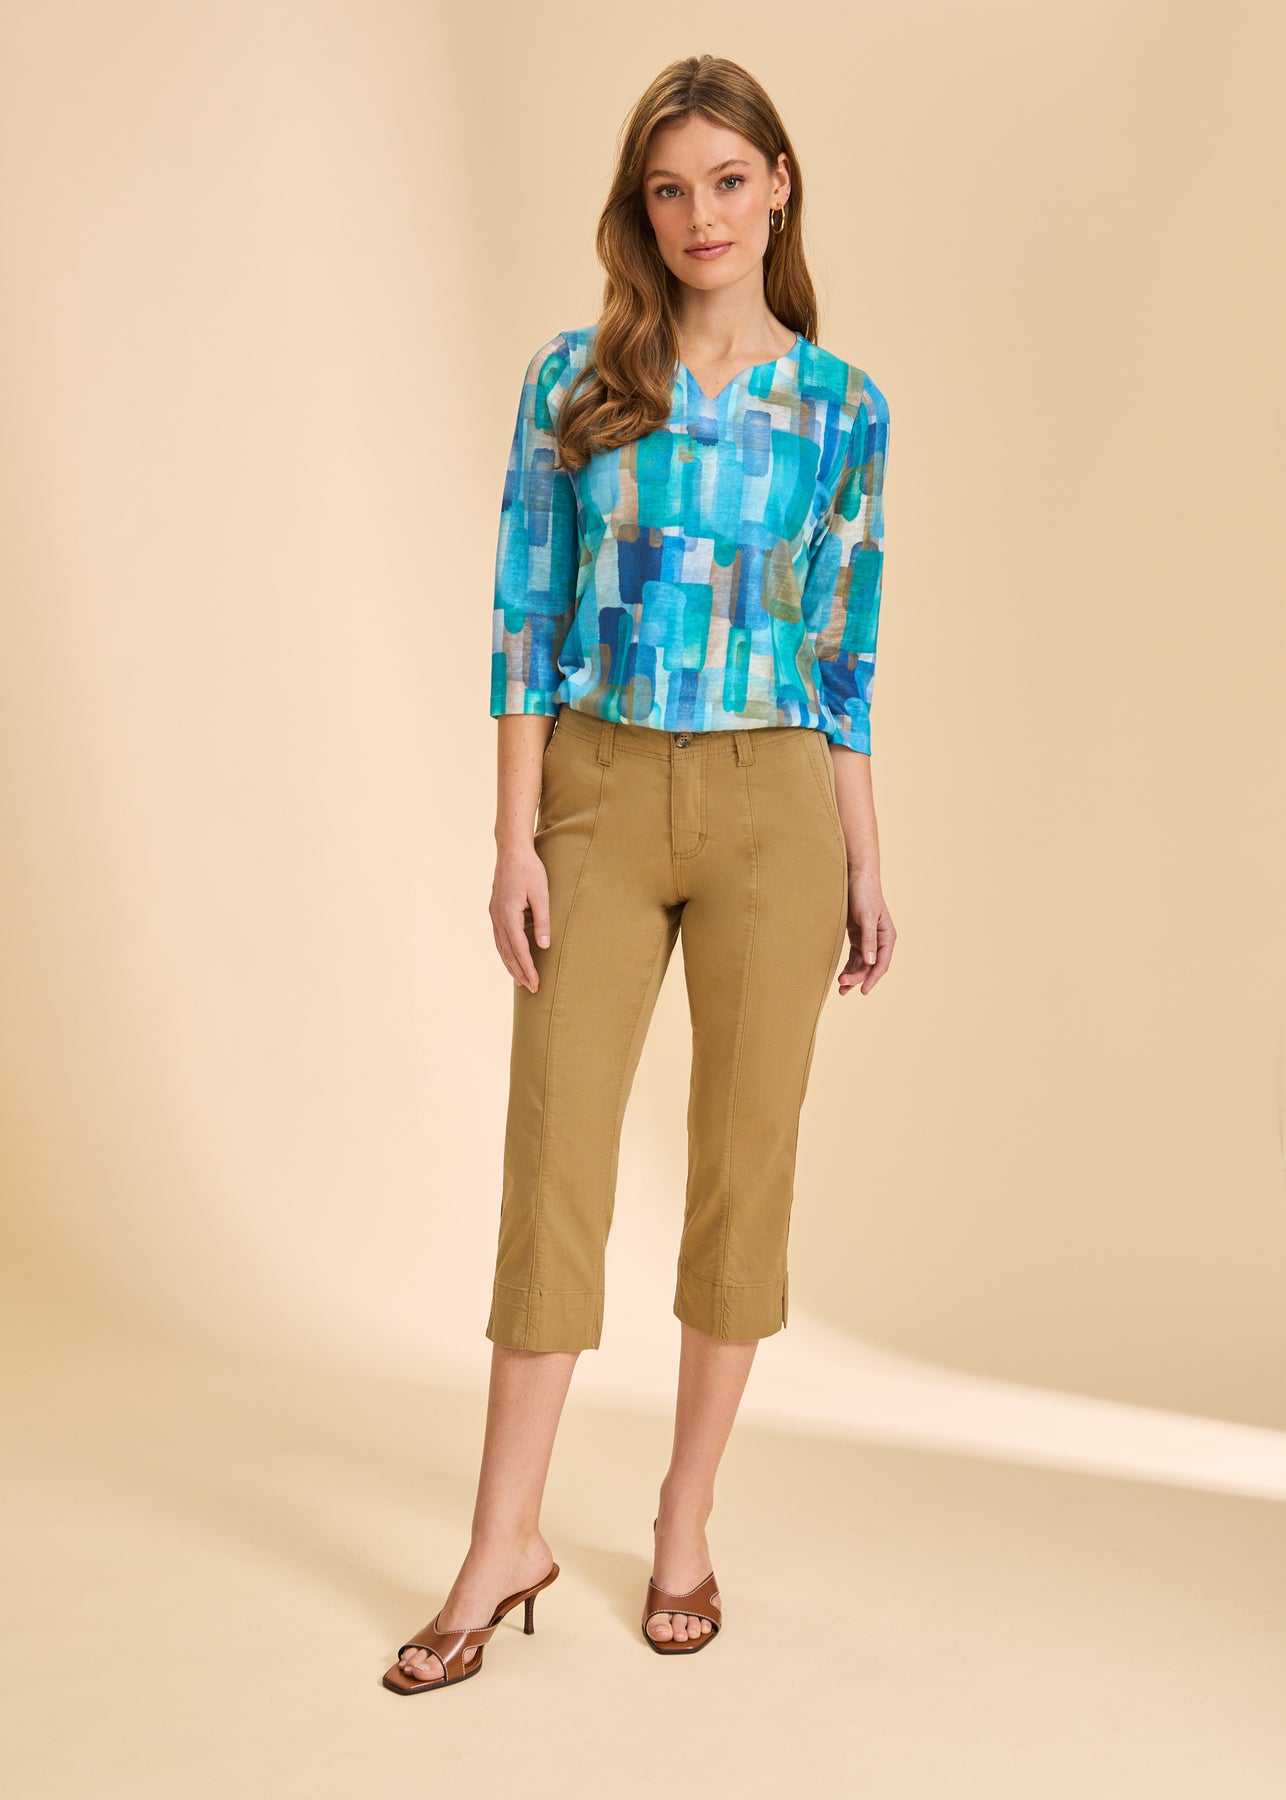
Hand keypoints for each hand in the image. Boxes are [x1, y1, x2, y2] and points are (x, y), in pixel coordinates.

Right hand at [490, 844, 551, 992]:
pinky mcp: (495, 911)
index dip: (528, 968)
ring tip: (520, 980)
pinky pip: (498, 938)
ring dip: (510, 965)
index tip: (536, 984)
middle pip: (507, 953)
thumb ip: (542, 921)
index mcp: (508, 915)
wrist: (512, 851)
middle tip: (531, 989)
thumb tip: (545, 947)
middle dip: (519, 972)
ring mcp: (494, 915)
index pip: (519, 950)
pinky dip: (505, 952)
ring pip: (500, 947)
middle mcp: (497, 918)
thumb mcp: (541, 894)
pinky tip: (511, 958)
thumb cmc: (530, 870)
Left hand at [838, 868, 894, 996]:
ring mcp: (868, 939)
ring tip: (841, 989)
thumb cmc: (865, 895)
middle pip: (870, 966)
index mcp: (887, 937)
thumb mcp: (867, 917)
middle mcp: (880, 940)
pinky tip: (841, 976)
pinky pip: (854, 957)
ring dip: (853, 976)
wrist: (856, 878)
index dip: (873, 978)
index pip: (882, 963)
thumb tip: (871, 963)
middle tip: (842, 985)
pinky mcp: (857, 936)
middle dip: (858, 978)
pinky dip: (849, 967)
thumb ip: (869, 939)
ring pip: (862, 964)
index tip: (863, 990)